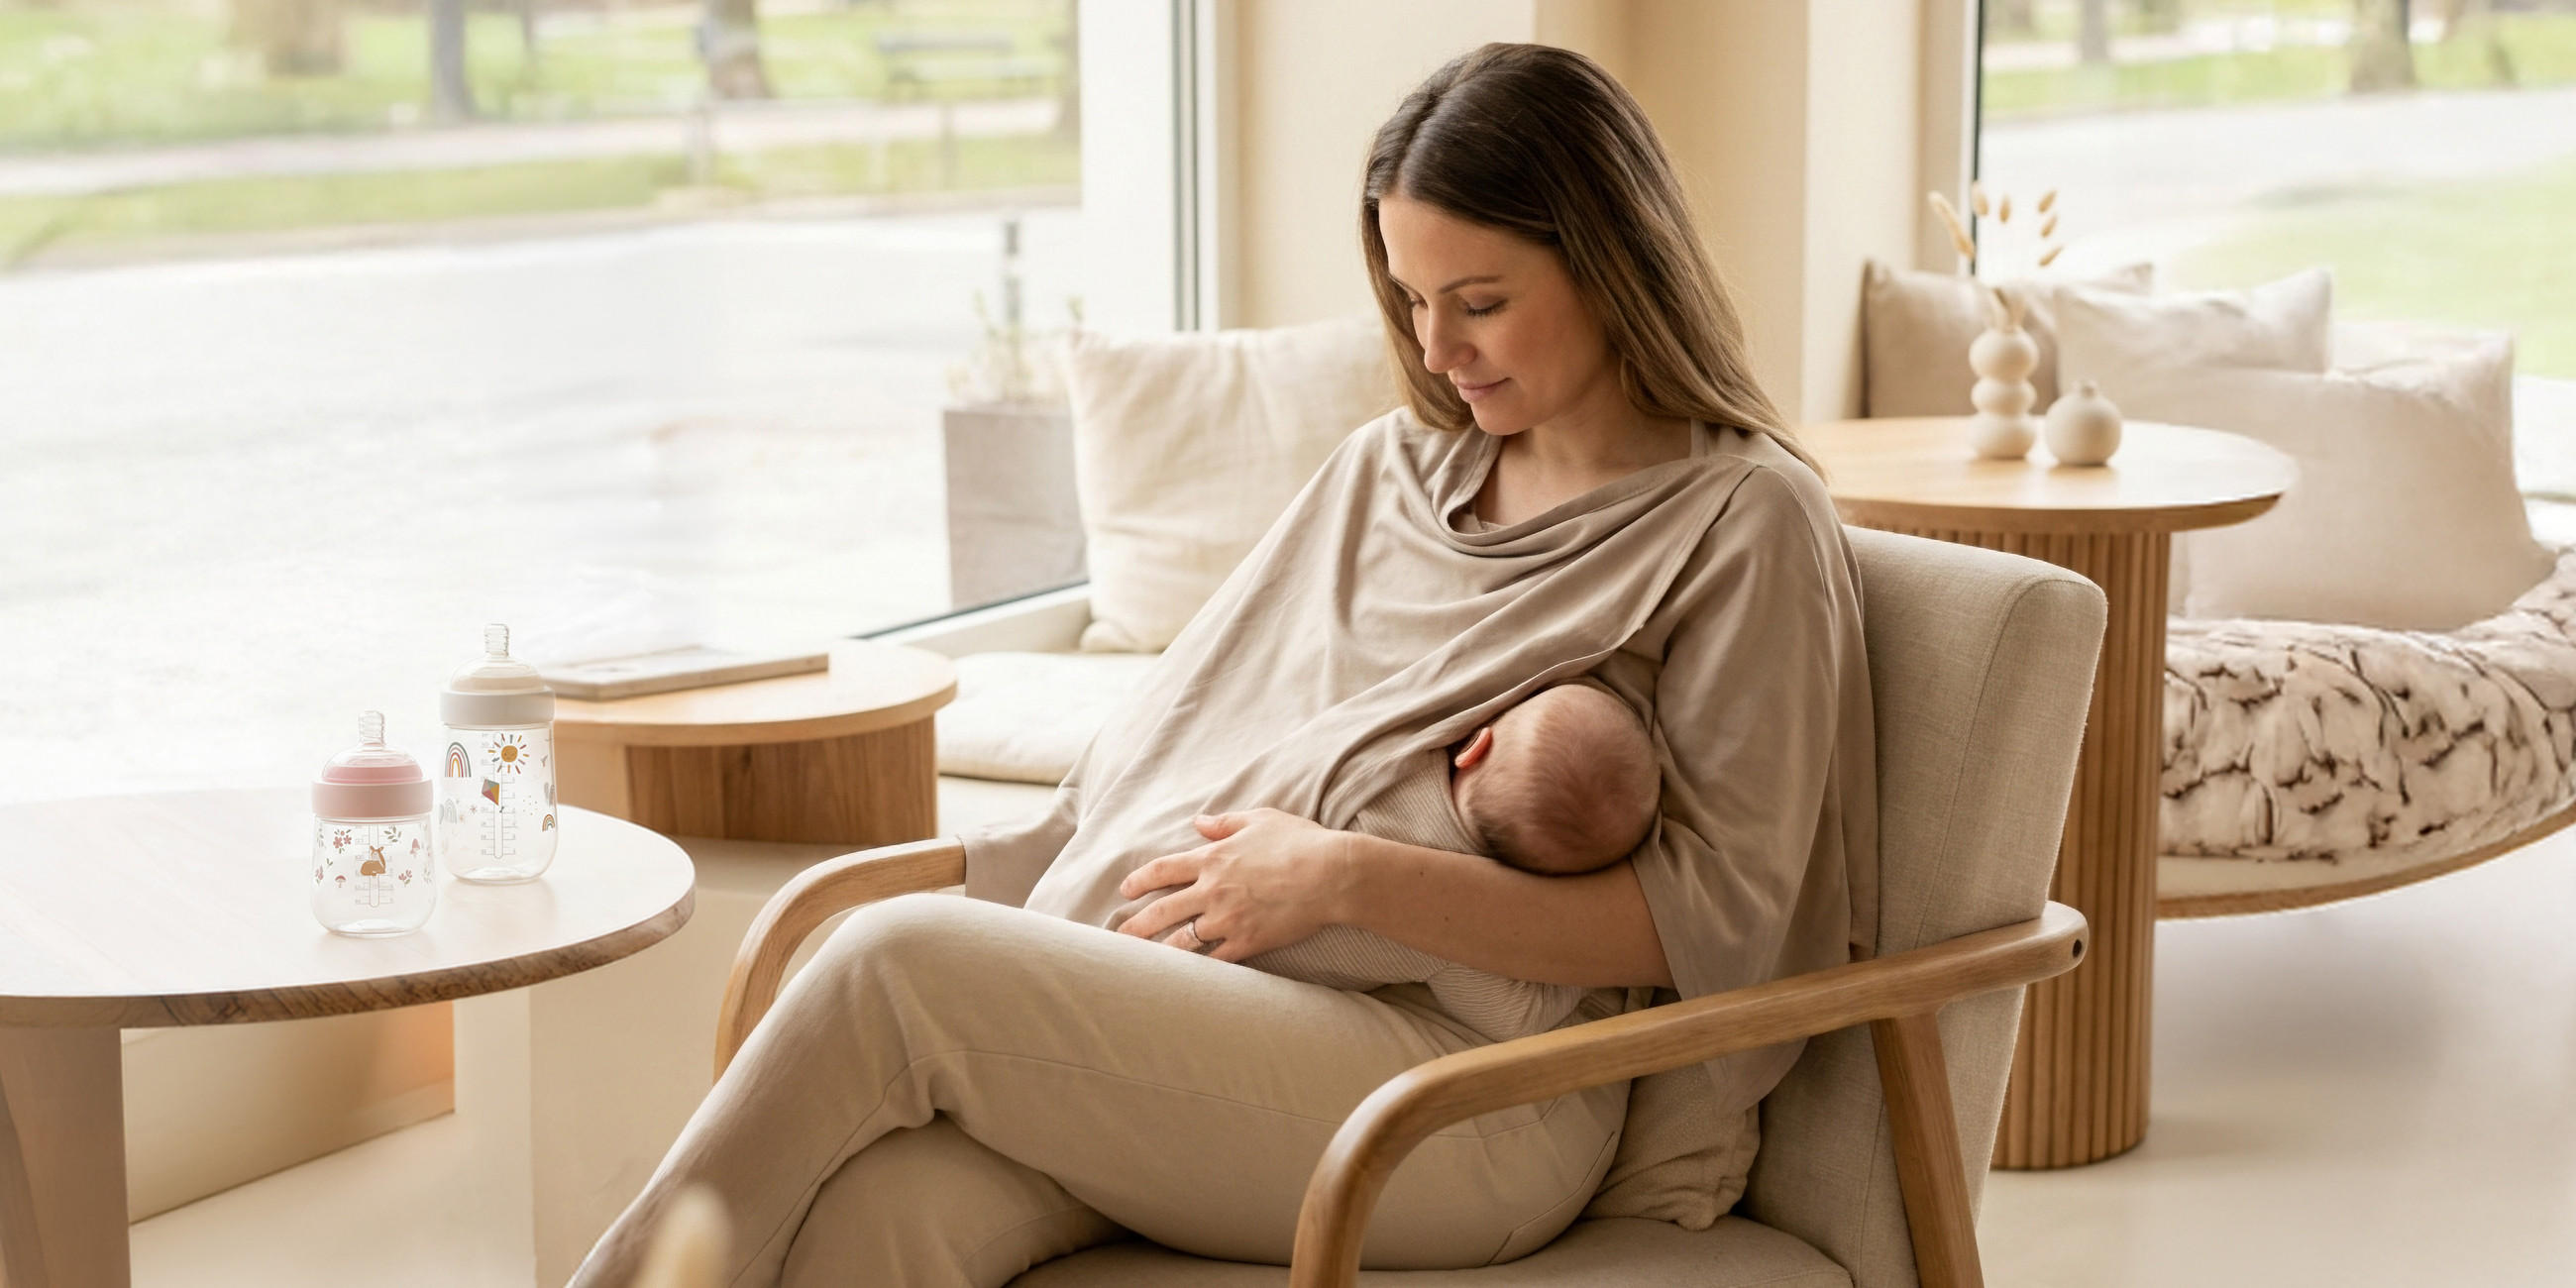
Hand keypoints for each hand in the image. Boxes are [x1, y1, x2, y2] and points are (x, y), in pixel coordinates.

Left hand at [1115, 807, 1352, 963]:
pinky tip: (1184, 977)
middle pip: (1162, 910)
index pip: (1163, 870)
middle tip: (1118, 935)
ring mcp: (1227, 919)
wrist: (1331, 875)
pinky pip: (1214, 961)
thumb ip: (1225, 822)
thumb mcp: (1260, 820)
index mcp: (1213, 858)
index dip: (1140, 880)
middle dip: (1135, 924)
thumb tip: (1199, 821)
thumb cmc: (1300, 842)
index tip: (1125, 890)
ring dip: (1159, 951)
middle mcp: (1212, 890)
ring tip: (1142, 962)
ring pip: (1181, 940)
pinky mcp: (1247, 942)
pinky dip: (1197, 969)